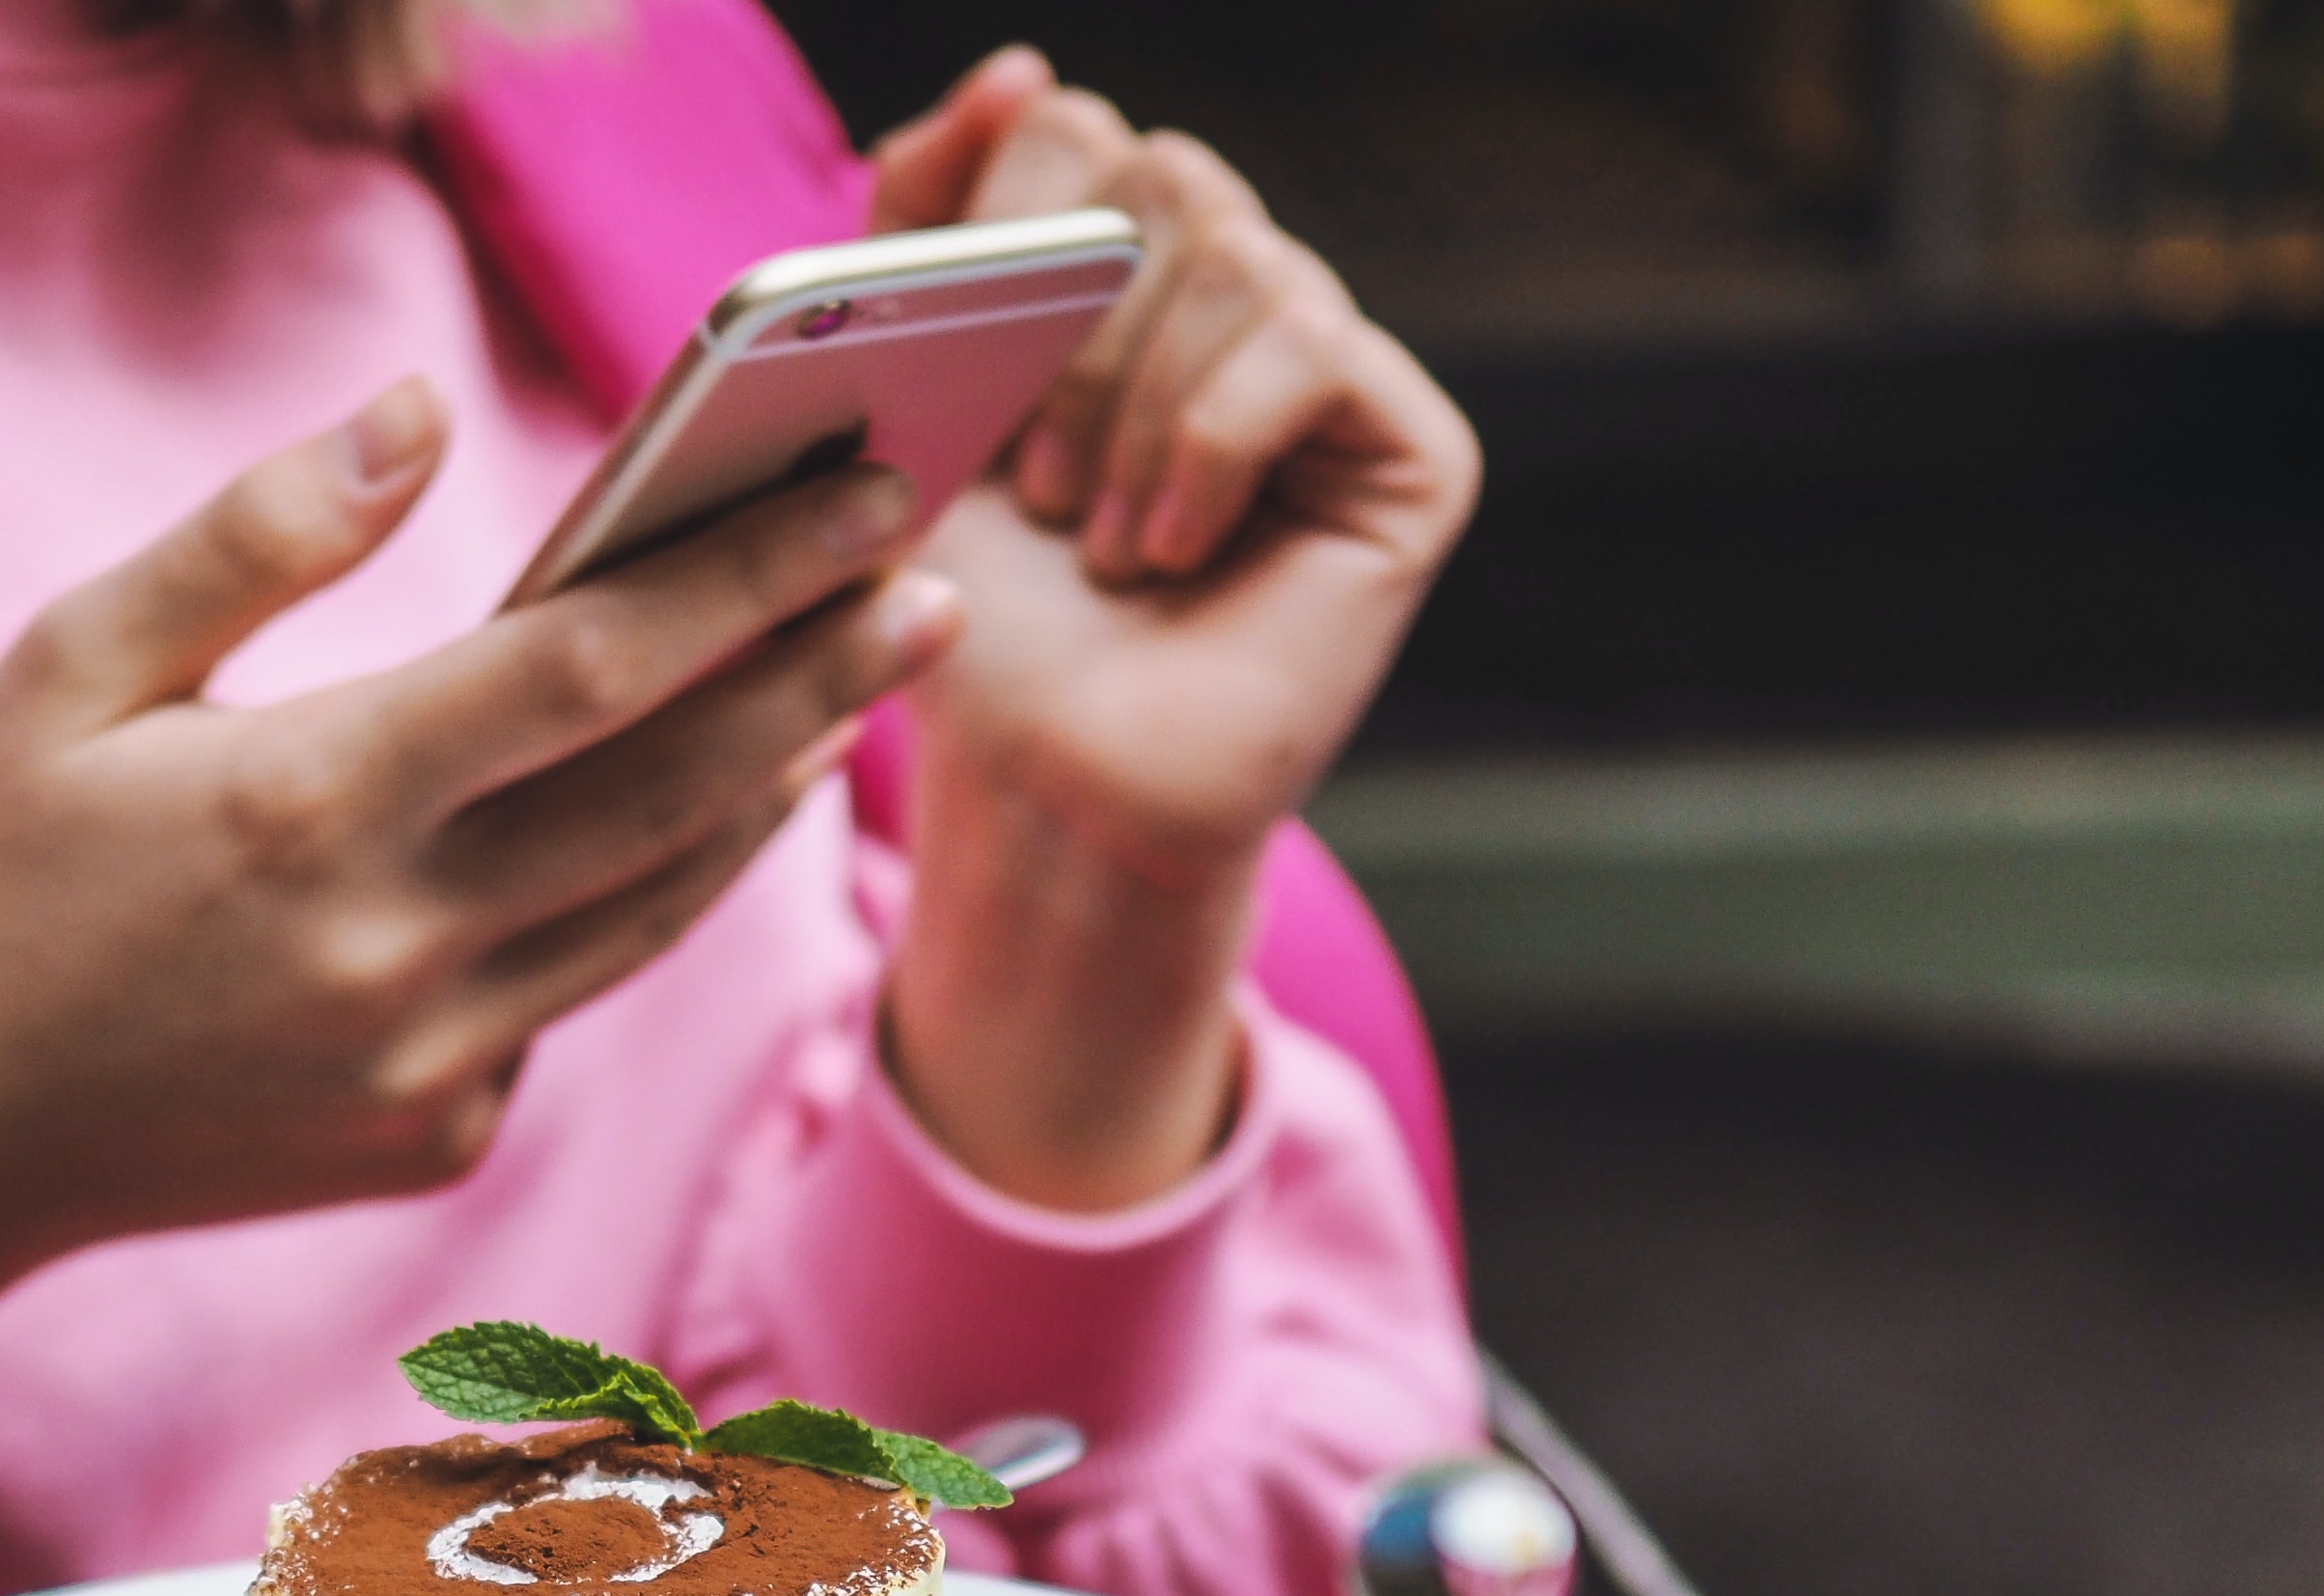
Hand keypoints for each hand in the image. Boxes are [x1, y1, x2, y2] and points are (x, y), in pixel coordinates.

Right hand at [0, 380, 957, 1401]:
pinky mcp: (429, 1140)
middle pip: (673, 797)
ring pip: (651, 910)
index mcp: (311, 804)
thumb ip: (258, 534)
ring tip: (841, 694)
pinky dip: (625, 905)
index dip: (749, 581)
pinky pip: (562, 999)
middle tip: (921, 593)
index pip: (592, 670)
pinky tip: (676, 826)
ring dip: (761, 798)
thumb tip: (424, 411)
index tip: (863, 506)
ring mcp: (425, 1064)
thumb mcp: (68, 663)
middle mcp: (394, 948)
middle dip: (816, 683)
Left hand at [858, 56, 1480, 1208]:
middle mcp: (1237, 302)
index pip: (1080, 128)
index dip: (1010, 186)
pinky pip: (1312, 341)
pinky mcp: (1411, 446)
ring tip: (1099, 539)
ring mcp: (1331, 369)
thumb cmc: (984, 629)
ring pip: (1241, 253)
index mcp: (1121, 278)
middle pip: (1165, 168)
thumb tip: (1015, 70)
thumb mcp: (912, 412)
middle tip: (1033, 479)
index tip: (954, 301)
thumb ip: (925, 233)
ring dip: (1135, 406)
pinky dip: (1215, 439)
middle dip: (1071, 318)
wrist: (1055, 796)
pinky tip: (1171, 547)